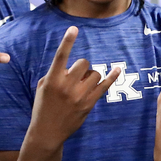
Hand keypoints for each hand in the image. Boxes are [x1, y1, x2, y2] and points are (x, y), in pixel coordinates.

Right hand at [30, 27, 120, 146]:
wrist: (47, 132)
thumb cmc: (43, 107)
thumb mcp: (42, 88)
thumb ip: (55, 74)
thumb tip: (70, 66)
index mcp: (52, 80)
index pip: (60, 56)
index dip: (67, 41)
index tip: (74, 28)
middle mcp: (66, 86)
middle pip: (83, 63)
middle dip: (82, 66)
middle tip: (76, 76)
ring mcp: (79, 96)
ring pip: (95, 73)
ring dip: (91, 75)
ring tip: (83, 84)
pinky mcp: (89, 104)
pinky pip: (104, 86)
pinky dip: (112, 77)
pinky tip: (117, 69)